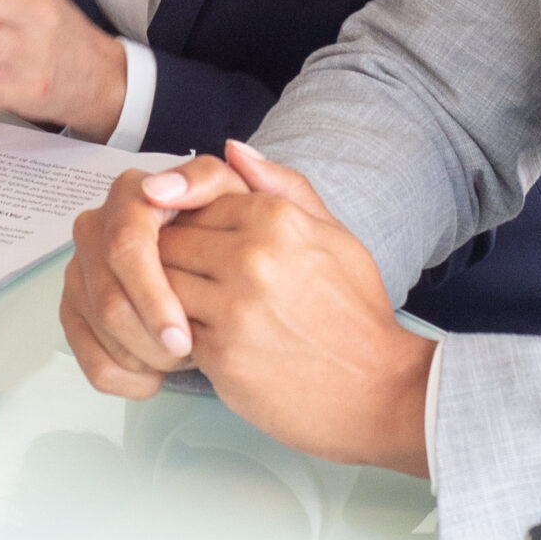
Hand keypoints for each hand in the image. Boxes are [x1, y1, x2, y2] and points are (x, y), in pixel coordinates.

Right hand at [60, 153, 250, 393]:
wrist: (220, 262)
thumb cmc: (233, 232)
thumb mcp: (237, 196)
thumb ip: (206, 180)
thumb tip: (157, 188)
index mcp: (130, 195)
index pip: (126, 247)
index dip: (152, 297)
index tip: (185, 336)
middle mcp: (96, 227)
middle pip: (109, 298)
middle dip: (151, 337)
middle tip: (188, 354)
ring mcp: (80, 269)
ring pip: (100, 330)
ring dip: (144, 356)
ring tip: (184, 356)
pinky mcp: (74, 308)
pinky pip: (89, 358)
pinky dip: (126, 377)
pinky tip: (157, 373)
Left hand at [158, 142, 433, 473]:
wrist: (380, 390)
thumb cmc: (357, 313)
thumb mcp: (334, 234)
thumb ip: (282, 186)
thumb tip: (232, 149)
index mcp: (277, 218)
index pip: (196, 202)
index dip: (189, 224)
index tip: (197, 246)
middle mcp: (251, 257)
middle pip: (169, 241)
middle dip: (168, 259)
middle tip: (183, 279)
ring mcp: (233, 307)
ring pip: (160, 284)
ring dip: (162, 297)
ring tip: (182, 309)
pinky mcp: (220, 355)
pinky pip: (170, 330)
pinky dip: (173, 333)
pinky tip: (196, 339)